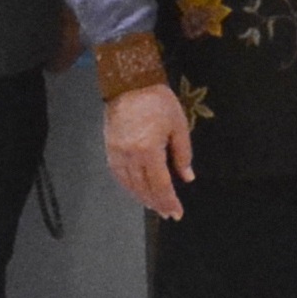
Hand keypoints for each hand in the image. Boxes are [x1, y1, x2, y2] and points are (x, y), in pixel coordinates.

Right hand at [104, 83, 197, 221]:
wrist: (129, 83)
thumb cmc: (158, 102)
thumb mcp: (178, 125)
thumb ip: (183, 154)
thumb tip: (187, 177)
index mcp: (149, 150)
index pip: (160, 185)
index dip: (169, 201)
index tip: (176, 213)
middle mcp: (130, 156)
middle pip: (144, 188)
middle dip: (157, 203)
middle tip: (168, 214)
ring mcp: (117, 153)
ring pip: (130, 184)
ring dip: (143, 198)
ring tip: (155, 205)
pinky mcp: (109, 149)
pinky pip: (118, 175)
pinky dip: (128, 186)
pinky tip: (137, 190)